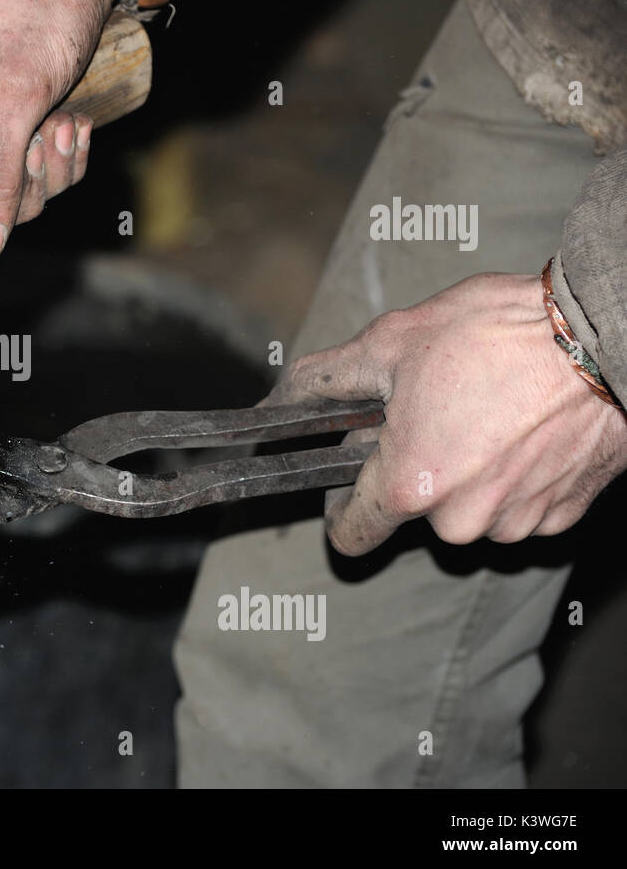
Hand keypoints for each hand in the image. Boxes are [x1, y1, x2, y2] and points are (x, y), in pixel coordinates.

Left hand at [266, 273, 626, 554]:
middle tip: (430, 408)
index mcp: (408, 488)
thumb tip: (274, 401)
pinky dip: (513, 474)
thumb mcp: (389, 344)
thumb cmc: (497, 335)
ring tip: (484, 408)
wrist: (604, 335)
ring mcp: (517, 523)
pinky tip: (523, 426)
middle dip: (411, 465)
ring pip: (466, 508)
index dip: (339, 502)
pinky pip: (517, 505)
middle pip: (412, 510)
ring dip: (465, 469)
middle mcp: (460, 521)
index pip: (349, 534)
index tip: (349, 473)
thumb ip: (321, 382)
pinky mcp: (564, 515)